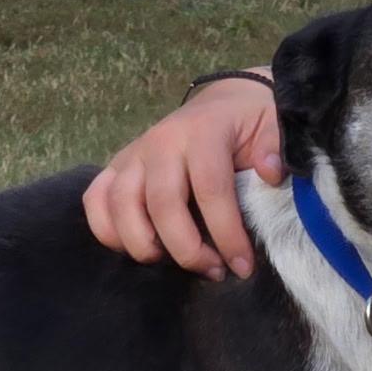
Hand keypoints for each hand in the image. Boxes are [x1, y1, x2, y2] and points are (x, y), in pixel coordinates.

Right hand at [82, 69, 285, 280]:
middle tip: (213, 271)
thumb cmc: (253, 121)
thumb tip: (270, 172)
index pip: (211, 189)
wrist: (227, 99)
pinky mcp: (117, 165)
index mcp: (203, 132)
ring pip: (120, 205)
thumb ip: (275, 146)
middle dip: (187, 250)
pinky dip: (107, 230)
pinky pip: (96, 200)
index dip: (227, 234)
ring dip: (144, 245)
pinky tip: (135, 248)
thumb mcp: (275, 124)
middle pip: (162, 205)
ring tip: (173, 263)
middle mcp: (162, 141)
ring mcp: (134, 153)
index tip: (242, 266)